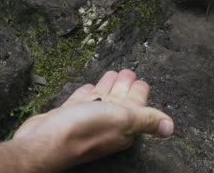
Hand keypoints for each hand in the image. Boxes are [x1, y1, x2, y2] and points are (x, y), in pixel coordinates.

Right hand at [12, 69, 173, 170]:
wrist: (43, 142)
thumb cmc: (83, 130)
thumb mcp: (122, 120)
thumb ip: (146, 120)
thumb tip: (170, 128)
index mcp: (122, 127)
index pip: (136, 107)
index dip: (139, 92)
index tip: (140, 80)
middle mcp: (106, 125)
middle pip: (119, 101)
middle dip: (124, 86)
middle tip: (127, 71)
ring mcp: (85, 121)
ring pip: (100, 100)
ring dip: (107, 87)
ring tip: (111, 74)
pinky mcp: (68, 118)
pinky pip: (82, 102)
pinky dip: (87, 93)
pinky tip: (88, 86)